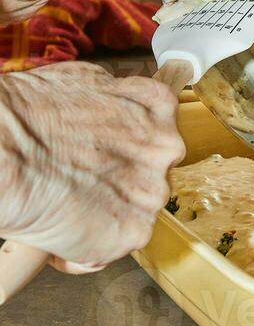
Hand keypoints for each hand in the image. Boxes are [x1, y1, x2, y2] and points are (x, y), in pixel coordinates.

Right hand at [0, 62, 184, 268]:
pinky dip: (90, 245)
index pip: (157, 134)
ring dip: (106, 213)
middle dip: (120, 181)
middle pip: (151, 173)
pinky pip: (116, 244)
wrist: (5, 149)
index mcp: (158, 108)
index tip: (105, 156)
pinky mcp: (134, 231)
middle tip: (81, 183)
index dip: (127, 149)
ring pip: (136, 210)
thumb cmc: (30, 113)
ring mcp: (153, 192)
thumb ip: (116, 99)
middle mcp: (166, 150)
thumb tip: (116, 107)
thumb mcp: (85, 80)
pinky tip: (63, 230)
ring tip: (66, 205)